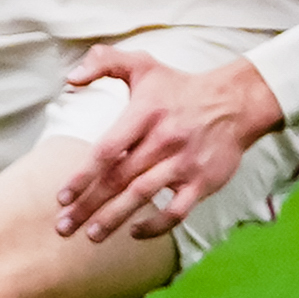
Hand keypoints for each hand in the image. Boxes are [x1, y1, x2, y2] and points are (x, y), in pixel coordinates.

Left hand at [51, 50, 286, 244]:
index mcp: (145, 114)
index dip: (82, 176)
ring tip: (90, 236)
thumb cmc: (180, 87)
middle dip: (88, 205)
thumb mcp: (143, 65)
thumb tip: (70, 79)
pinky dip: (156, 226)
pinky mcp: (203, 182)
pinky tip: (134, 232)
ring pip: (143, 196)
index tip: (62, 196)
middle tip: (64, 226)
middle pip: (118, 179)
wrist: (236, 102)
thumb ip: (104, 62)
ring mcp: (184, 163)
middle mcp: (164, 140)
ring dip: (113, 219)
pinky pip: (177, 211)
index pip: (107, 150)